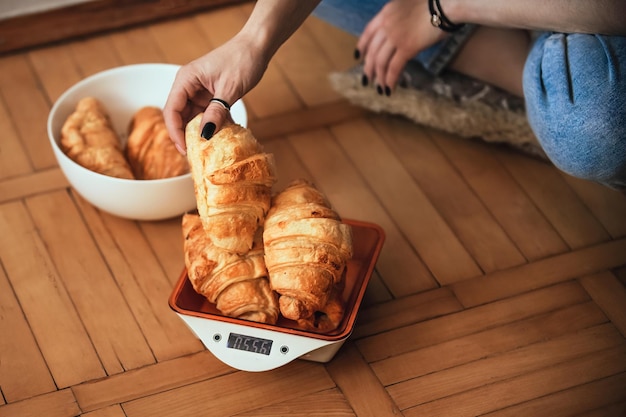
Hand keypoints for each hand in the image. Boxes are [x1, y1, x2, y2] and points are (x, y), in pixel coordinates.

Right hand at [163, 34, 268, 152]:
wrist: (257, 46)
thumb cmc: (242, 60)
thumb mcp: (229, 89)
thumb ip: (216, 112)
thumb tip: (204, 135)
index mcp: (186, 80)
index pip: (171, 110)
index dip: (175, 132)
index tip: (185, 150)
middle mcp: (188, 86)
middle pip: (180, 116)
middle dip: (186, 135)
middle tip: (196, 155)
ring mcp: (200, 91)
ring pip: (194, 118)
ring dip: (201, 132)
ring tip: (209, 149)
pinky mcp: (211, 96)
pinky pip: (207, 115)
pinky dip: (213, 126)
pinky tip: (221, 138)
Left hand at [357, 0, 446, 92]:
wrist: (445, 5)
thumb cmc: (433, 4)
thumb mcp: (407, 7)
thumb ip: (398, 19)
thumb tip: (397, 36)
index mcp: (385, 13)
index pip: (368, 32)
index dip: (362, 46)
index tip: (358, 56)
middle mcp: (387, 25)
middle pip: (372, 51)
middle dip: (368, 68)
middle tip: (367, 79)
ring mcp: (395, 36)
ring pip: (381, 62)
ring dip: (379, 78)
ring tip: (380, 89)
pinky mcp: (407, 47)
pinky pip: (394, 67)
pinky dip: (390, 80)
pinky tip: (390, 89)